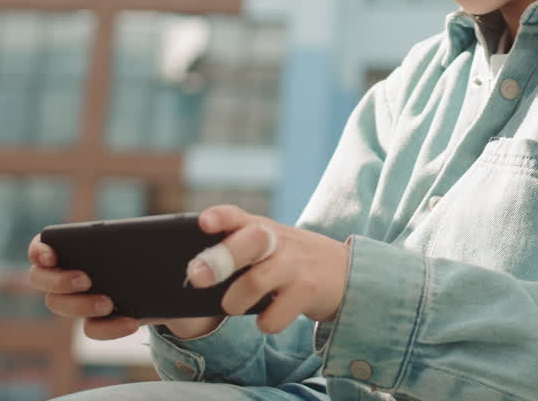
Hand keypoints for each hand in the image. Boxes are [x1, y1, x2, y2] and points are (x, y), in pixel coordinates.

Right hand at [26, 234, 219, 340]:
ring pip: (60, 307)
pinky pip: (92, 329)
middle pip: (42, 280)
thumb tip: (196, 222)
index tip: (50, 253)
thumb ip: (175, 226)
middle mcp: (74, 273)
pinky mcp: (103, 320)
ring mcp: (84, 299)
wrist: (188, 282)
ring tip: (109, 302)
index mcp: (83, 246)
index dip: (39, 249)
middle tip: (86, 279)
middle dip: (58, 281)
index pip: (43, 247)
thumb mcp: (176, 234)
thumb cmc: (174, 247)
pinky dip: (108, 328)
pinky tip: (131, 322)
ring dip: (79, 305)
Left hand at [186, 205, 349, 334]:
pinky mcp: (308, 291)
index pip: (237, 215)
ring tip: (233, 305)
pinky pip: (274, 317)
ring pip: (255, 283)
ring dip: (234, 301)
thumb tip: (193, 274)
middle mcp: (278, 242)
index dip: (221, 217)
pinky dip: (265, 323)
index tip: (204, 223)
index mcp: (260, 228)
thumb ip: (237, 246)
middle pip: (248, 244)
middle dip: (219, 260)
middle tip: (197, 277)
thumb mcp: (269, 243)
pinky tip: (270, 317)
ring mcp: (295, 266)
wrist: (344, 270)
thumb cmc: (290, 259)